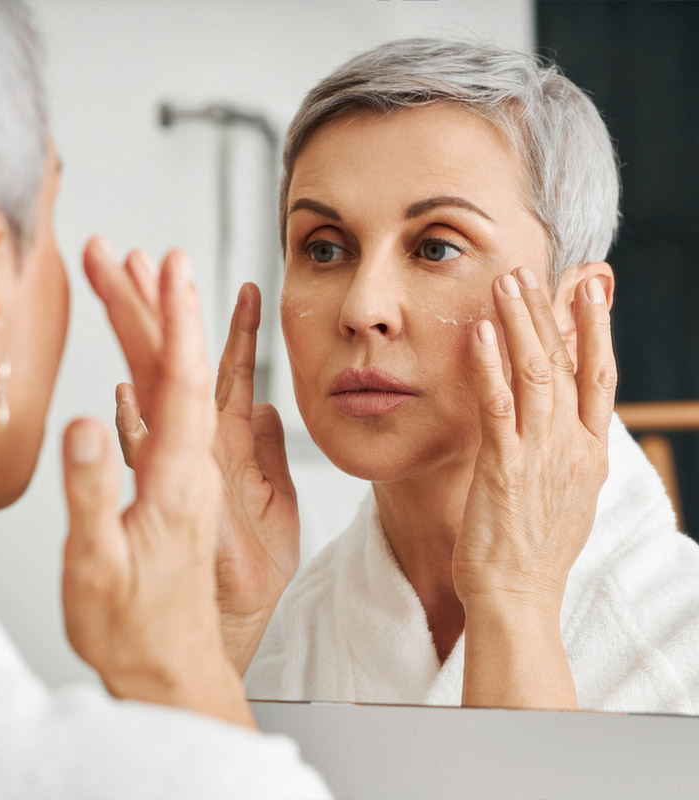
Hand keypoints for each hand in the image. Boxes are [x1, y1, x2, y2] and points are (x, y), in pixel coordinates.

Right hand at [114, 280, 299, 673]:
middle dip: (153, 306)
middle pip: (174, 369)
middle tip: (128, 253)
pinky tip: (131, 363)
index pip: (185, 380)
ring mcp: (179, 471)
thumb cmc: (134, 624)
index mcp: (178, 476)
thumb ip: (93, 495)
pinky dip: (146, 380)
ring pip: (168, 386)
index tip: (172, 267)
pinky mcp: (168, 483)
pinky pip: (161, 419)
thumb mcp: (101, 565)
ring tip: (126, 281)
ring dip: (150, 333)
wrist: (167, 662)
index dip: (179, 319)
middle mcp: (187, 464)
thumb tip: (86, 424)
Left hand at [454, 266, 615, 708]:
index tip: (590, 288)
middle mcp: (572, 447)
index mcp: (589, 453)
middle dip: (552, 311)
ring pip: (537, 373)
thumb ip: (567, 453)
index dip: (596, 330)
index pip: (599, 377)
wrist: (518, 598)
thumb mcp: (565, 495)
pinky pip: (498, 406)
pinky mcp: (504, 468)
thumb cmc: (533, 550)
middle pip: (567, 364)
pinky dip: (490, 367)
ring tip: (509, 281)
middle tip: (536, 269)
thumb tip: (564, 423)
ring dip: (523, 323)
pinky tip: (482, 332)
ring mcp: (540, 455)